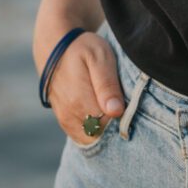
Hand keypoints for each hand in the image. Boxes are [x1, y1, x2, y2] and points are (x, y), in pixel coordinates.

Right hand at [44, 32, 125, 146]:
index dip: (123, 118)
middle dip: (115, 126)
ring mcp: (66, 121)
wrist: (56, 49)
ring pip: (93, 138)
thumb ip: (107, 84)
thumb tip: (115, 111)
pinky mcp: (65, 123)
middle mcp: (70, 116)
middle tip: (125, 105)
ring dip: (106, 129)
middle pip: (101, 135)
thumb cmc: (82, 50)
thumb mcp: (99, 57)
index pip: (109, 125)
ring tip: (113, 106)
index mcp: (80, 102)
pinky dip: (95, 130)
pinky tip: (103, 113)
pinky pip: (84, 137)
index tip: (131, 105)